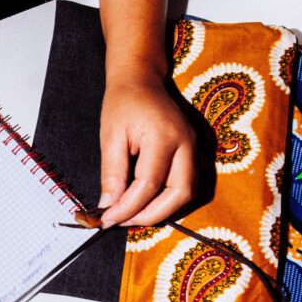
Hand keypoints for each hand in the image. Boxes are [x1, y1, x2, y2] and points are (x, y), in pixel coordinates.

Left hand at [97, 75, 195, 227]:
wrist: (141, 79)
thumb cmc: (123, 102)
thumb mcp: (110, 136)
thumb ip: (112, 173)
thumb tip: (109, 207)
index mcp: (164, 136)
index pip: (149, 184)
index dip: (128, 207)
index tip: (107, 219)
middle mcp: (186, 144)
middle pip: (180, 193)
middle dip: (152, 214)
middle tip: (123, 221)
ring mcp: (194, 148)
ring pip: (187, 192)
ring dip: (162, 210)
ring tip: (132, 214)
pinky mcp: (192, 152)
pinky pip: (185, 184)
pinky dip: (167, 199)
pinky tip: (144, 202)